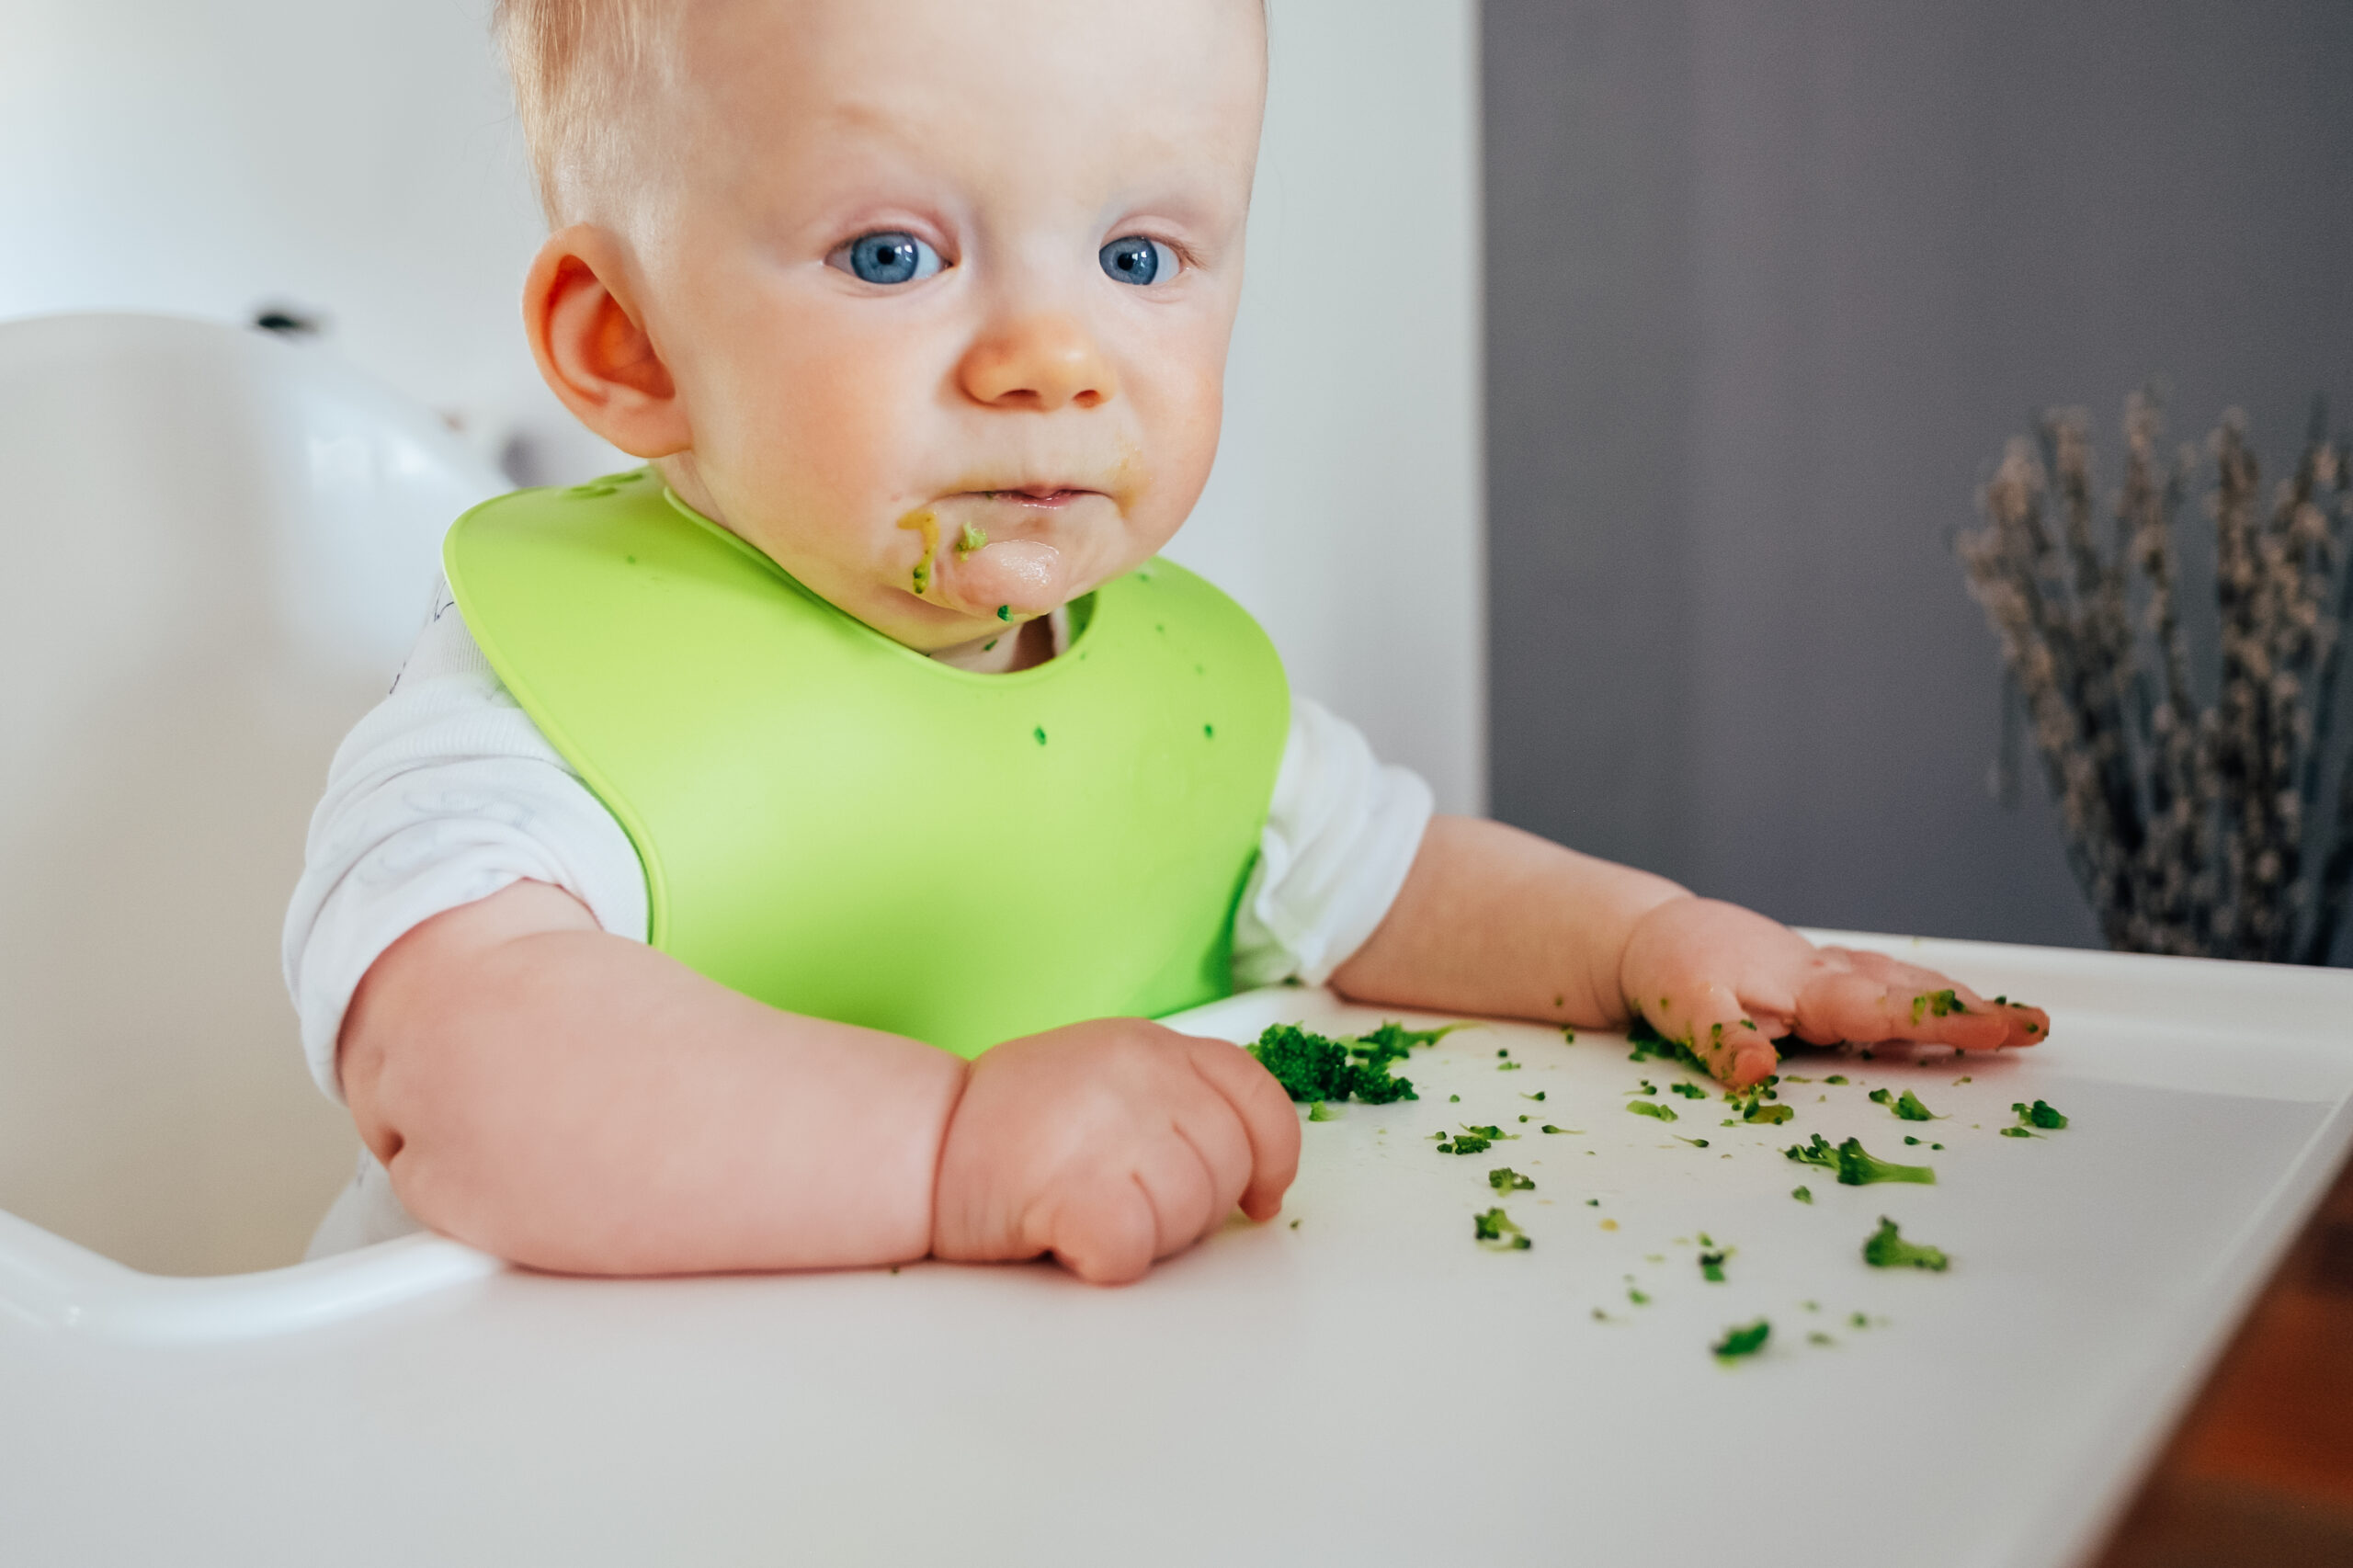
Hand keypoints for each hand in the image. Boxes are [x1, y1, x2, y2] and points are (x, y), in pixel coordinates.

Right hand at [931, 1018, 1302, 1284]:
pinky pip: (1132, 1247)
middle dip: (1195, 1211)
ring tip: (1091, 1215)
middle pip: (1227, 1167)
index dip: (1272, 1157)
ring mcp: (1109, 1126)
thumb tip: (1255, 1171)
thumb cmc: (1011, 1126)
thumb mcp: (1107, 1076)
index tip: (1260, 1197)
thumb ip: (1176, 1101)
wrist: (919, 1142)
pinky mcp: (1072, 1187)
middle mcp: (1140, 1074)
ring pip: (1189, 1214)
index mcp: (1153, 1045)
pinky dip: (1110, 1260)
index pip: (1256, 1095)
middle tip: (1132, 1209)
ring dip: (1150, 1238)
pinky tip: (1074, 1242)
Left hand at [1617, 898, 2050, 1087]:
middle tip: (2036, 1028)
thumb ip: (1719, 1039)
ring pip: (1906, 983)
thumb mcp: (1680, 1006)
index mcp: (1803, 985)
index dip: (1938, 1023)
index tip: (1995, 1030)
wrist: (1655, 935)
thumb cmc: (1671, 969)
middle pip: (1911, 992)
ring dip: (1960, 1001)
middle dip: (1975, 1012)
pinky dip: (1927, 994)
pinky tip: (1958, 1009)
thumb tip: (1756, 1071)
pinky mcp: (1825, 976)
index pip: (1881, 1010)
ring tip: (2018, 1024)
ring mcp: (1830, 973)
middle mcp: (1827, 974)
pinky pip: (1888, 984)